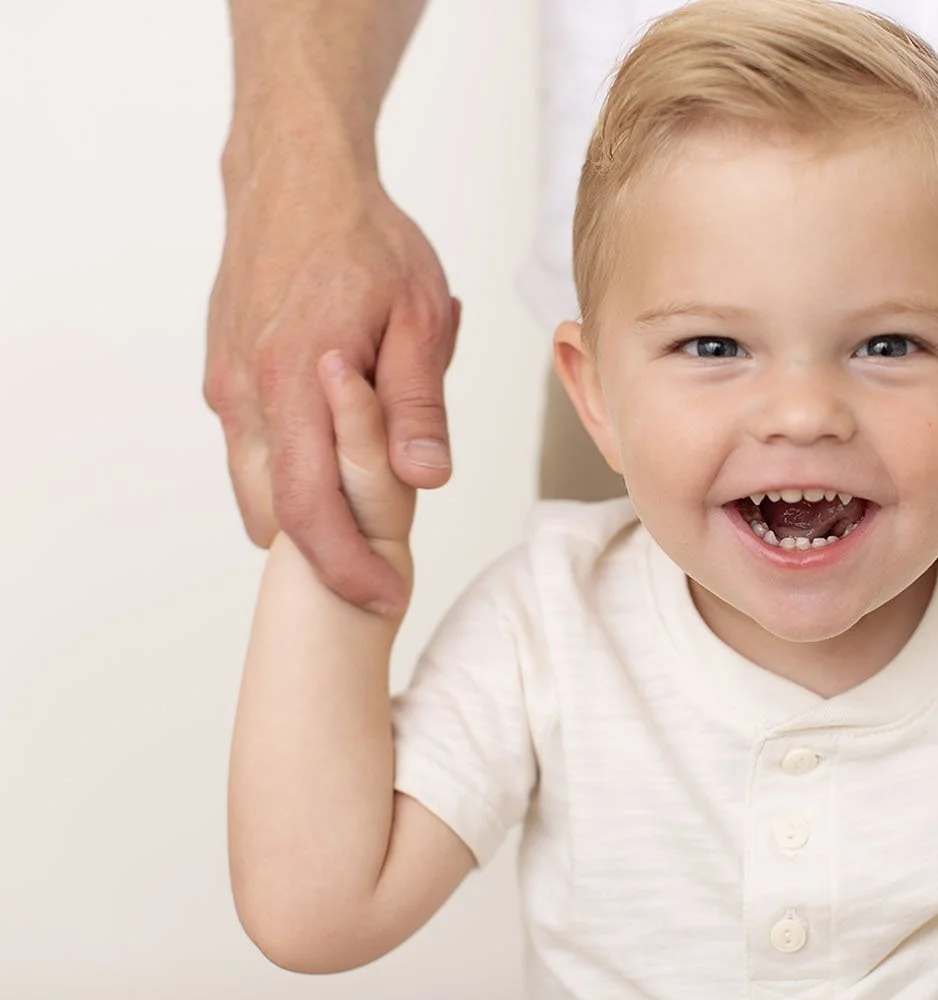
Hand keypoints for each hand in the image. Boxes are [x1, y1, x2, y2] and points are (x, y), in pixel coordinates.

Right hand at [204, 146, 456, 614]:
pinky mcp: (224, 375)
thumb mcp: (418, 316)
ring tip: (369, 514)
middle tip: (382, 567)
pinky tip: (339, 454)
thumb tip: (424, 480)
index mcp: (295, 383)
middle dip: (325, 554)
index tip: (385, 598)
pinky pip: (254, 448)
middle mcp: (247, 393)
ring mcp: (228, 385)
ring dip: (308, 514)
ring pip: (258, 485)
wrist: (296, 175)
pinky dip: (292, 472)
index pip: (312, 511)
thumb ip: (417, 404)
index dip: (346, 567)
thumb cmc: (367, 239)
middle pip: (275, 514)